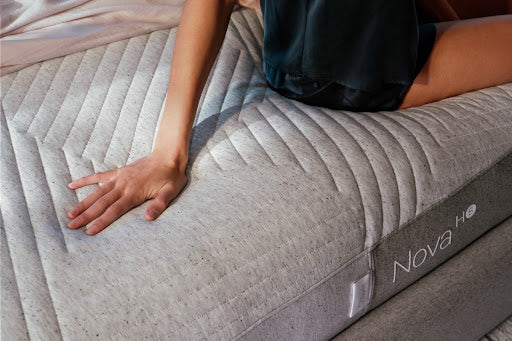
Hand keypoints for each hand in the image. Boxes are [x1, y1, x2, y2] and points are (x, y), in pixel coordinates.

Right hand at [67, 152, 187, 234]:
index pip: (114, 211)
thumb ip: (159, 204)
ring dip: (83, 203)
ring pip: (97, 192)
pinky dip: (86, 180)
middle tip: (71, 227)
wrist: (168, 156)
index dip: (101, 222)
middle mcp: (123, 185)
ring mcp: (119, 178)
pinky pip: (99, 176)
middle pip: (101, 203)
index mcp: (134, 193)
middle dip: (86, 216)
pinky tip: (72, 185)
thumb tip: (148, 218)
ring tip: (70, 214)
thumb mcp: (170, 192)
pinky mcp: (119, 171)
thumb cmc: (171, 176)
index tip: (89, 232)